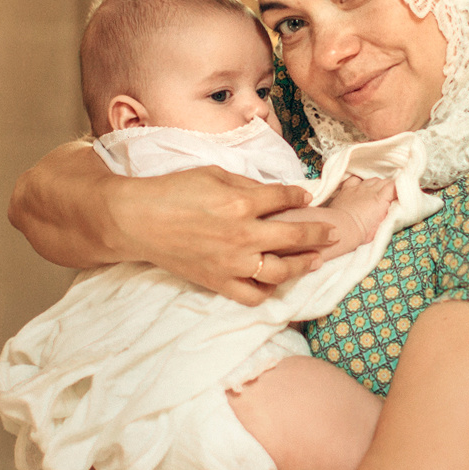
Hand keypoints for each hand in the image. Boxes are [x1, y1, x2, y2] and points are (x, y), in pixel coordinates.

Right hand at [10, 140, 337, 306]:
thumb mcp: (213, 174)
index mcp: (242, 203)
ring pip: (281, 270)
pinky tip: (277, 283)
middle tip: (332, 232)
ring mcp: (232, 263)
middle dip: (318, 233)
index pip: (286, 200)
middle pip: (294, 237)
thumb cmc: (172, 191)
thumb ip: (249, 185)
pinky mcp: (218, 282)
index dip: (301, 198)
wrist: (135, 220)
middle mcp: (243, 236)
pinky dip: (268, 291)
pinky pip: (253, 295)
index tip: (308, 199)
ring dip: (304, 265)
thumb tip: (278, 193)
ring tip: (316, 260)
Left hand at [322, 176, 396, 252]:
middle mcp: (370, 190)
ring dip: (375, 185)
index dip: (397, 189)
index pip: (394, 186)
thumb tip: (390, 209)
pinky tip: (360, 187)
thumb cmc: (360, 232)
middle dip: (388, 187)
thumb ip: (386, 215)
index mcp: (380, 199)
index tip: (398, 195)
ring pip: (371, 180)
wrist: (340, 229)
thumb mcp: (380, 227)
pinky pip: (356, 179)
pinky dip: (360, 182)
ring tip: (375, 193)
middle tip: (388, 197)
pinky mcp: (347, 188)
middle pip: (384, 181)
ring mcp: (358, 188)